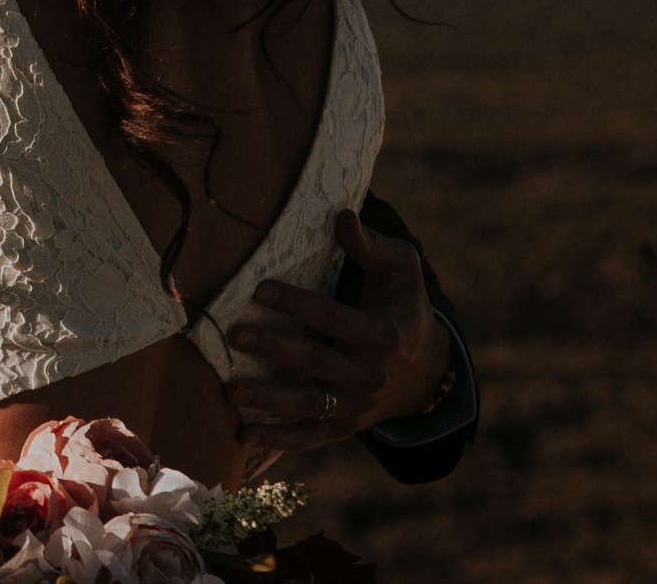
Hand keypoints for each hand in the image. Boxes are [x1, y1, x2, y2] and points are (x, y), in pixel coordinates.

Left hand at [225, 209, 451, 455]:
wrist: (427, 369)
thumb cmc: (402, 306)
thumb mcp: (401, 270)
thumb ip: (372, 245)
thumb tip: (342, 217)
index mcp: (383, 335)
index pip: (334, 318)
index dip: (298, 303)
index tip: (260, 289)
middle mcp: (370, 374)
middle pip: (316, 362)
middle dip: (274, 348)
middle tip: (235, 334)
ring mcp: (357, 405)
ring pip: (309, 404)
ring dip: (268, 400)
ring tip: (230, 391)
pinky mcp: (345, 426)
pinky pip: (310, 436)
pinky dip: (279, 440)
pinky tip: (243, 436)